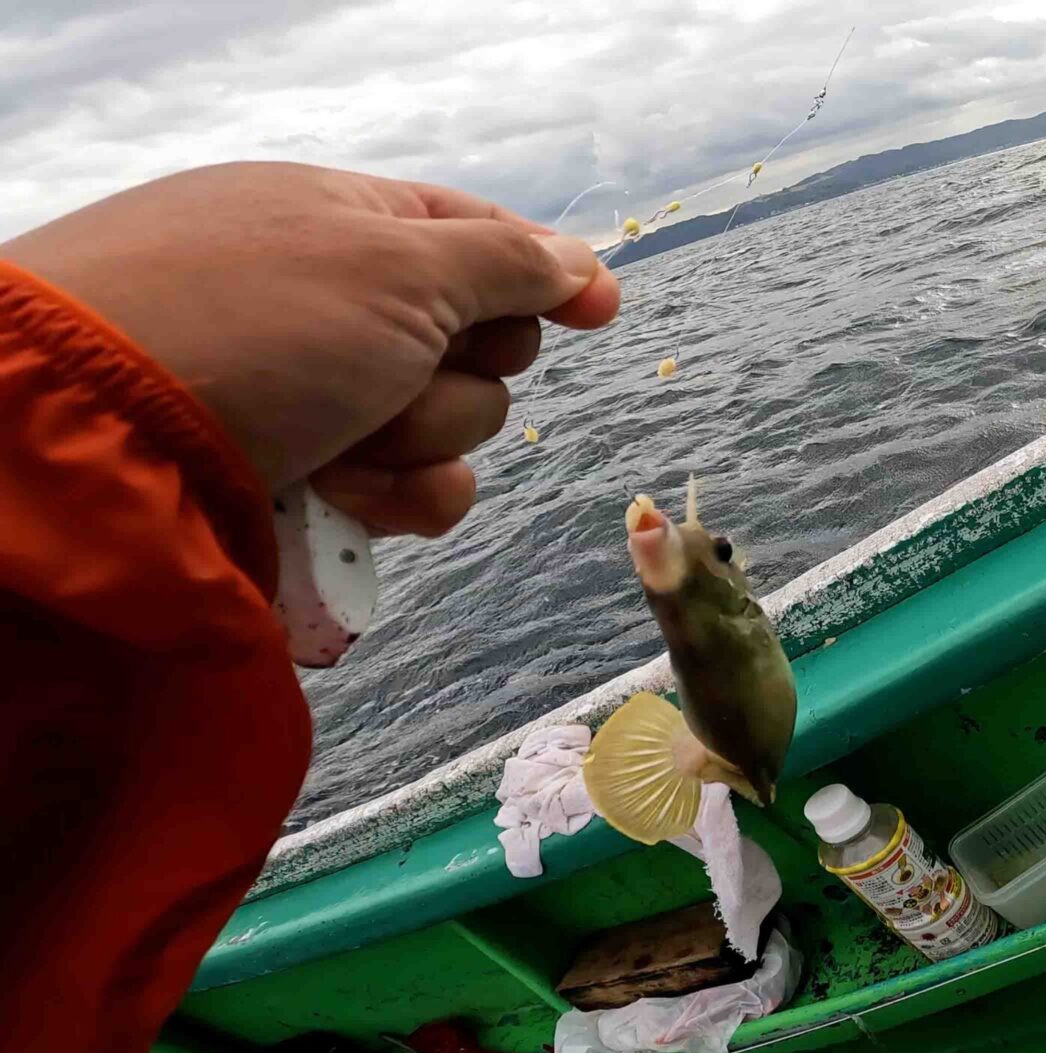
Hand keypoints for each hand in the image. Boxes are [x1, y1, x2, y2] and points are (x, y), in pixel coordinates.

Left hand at [0, 162, 618, 535]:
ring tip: (344, 439)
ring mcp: (322, 394)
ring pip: (456, 425)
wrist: (101, 443)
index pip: (477, 237)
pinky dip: (400, 496)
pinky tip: (347, 494)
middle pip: (480, 342)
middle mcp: (338, 306)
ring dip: (422, 439)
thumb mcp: (396, 265)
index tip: (602, 312)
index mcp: (349, 222)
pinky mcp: (312, 478)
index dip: (543, 274)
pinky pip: (417, 492)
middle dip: (462, 370)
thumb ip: (505, 263)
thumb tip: (578, 259)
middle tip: (400, 369)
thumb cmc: (249, 322)